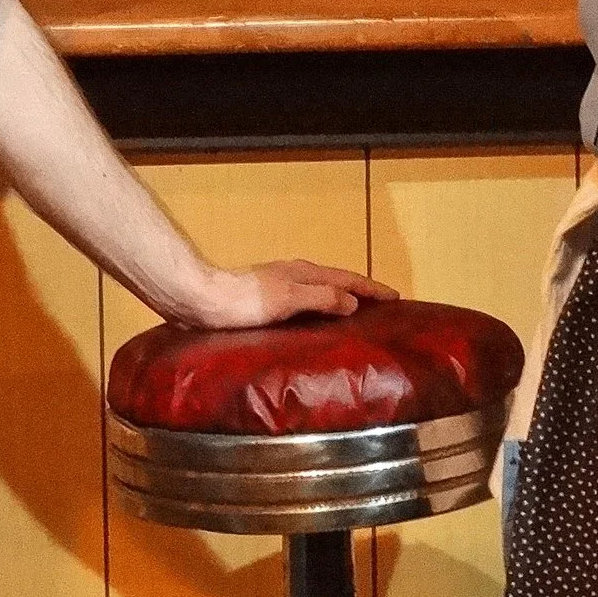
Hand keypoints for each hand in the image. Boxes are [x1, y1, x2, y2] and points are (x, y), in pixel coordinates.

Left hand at [183, 259, 398, 328]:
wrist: (201, 301)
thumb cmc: (243, 301)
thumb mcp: (287, 299)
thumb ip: (321, 297)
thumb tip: (352, 301)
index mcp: (304, 273)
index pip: (348, 279)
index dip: (372, 288)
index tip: (396, 296)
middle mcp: (295, 275)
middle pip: (337, 281)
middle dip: (361, 291)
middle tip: (383, 306)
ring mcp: (280, 286)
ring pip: (321, 291)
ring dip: (341, 300)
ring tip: (358, 316)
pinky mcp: (267, 300)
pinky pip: (306, 302)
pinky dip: (321, 308)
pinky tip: (318, 323)